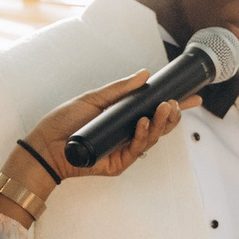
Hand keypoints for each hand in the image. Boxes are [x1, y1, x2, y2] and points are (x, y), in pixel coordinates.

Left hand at [24, 71, 194, 183]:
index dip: (174, 106)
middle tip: (175, 103)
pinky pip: (135, 150)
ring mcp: (124, 150)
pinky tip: (142, 122)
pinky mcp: (117, 164)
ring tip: (165, 108)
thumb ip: (120, 89)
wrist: (45, 143)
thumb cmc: (65, 121)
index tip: (194, 97)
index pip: (155, 112)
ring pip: (151, 138)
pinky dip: (141, 135)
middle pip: (159, 127)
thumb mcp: (94, 98)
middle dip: (172, 115)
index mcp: (124, 119)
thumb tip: (145, 74)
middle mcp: (128, 135)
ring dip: (160, 123)